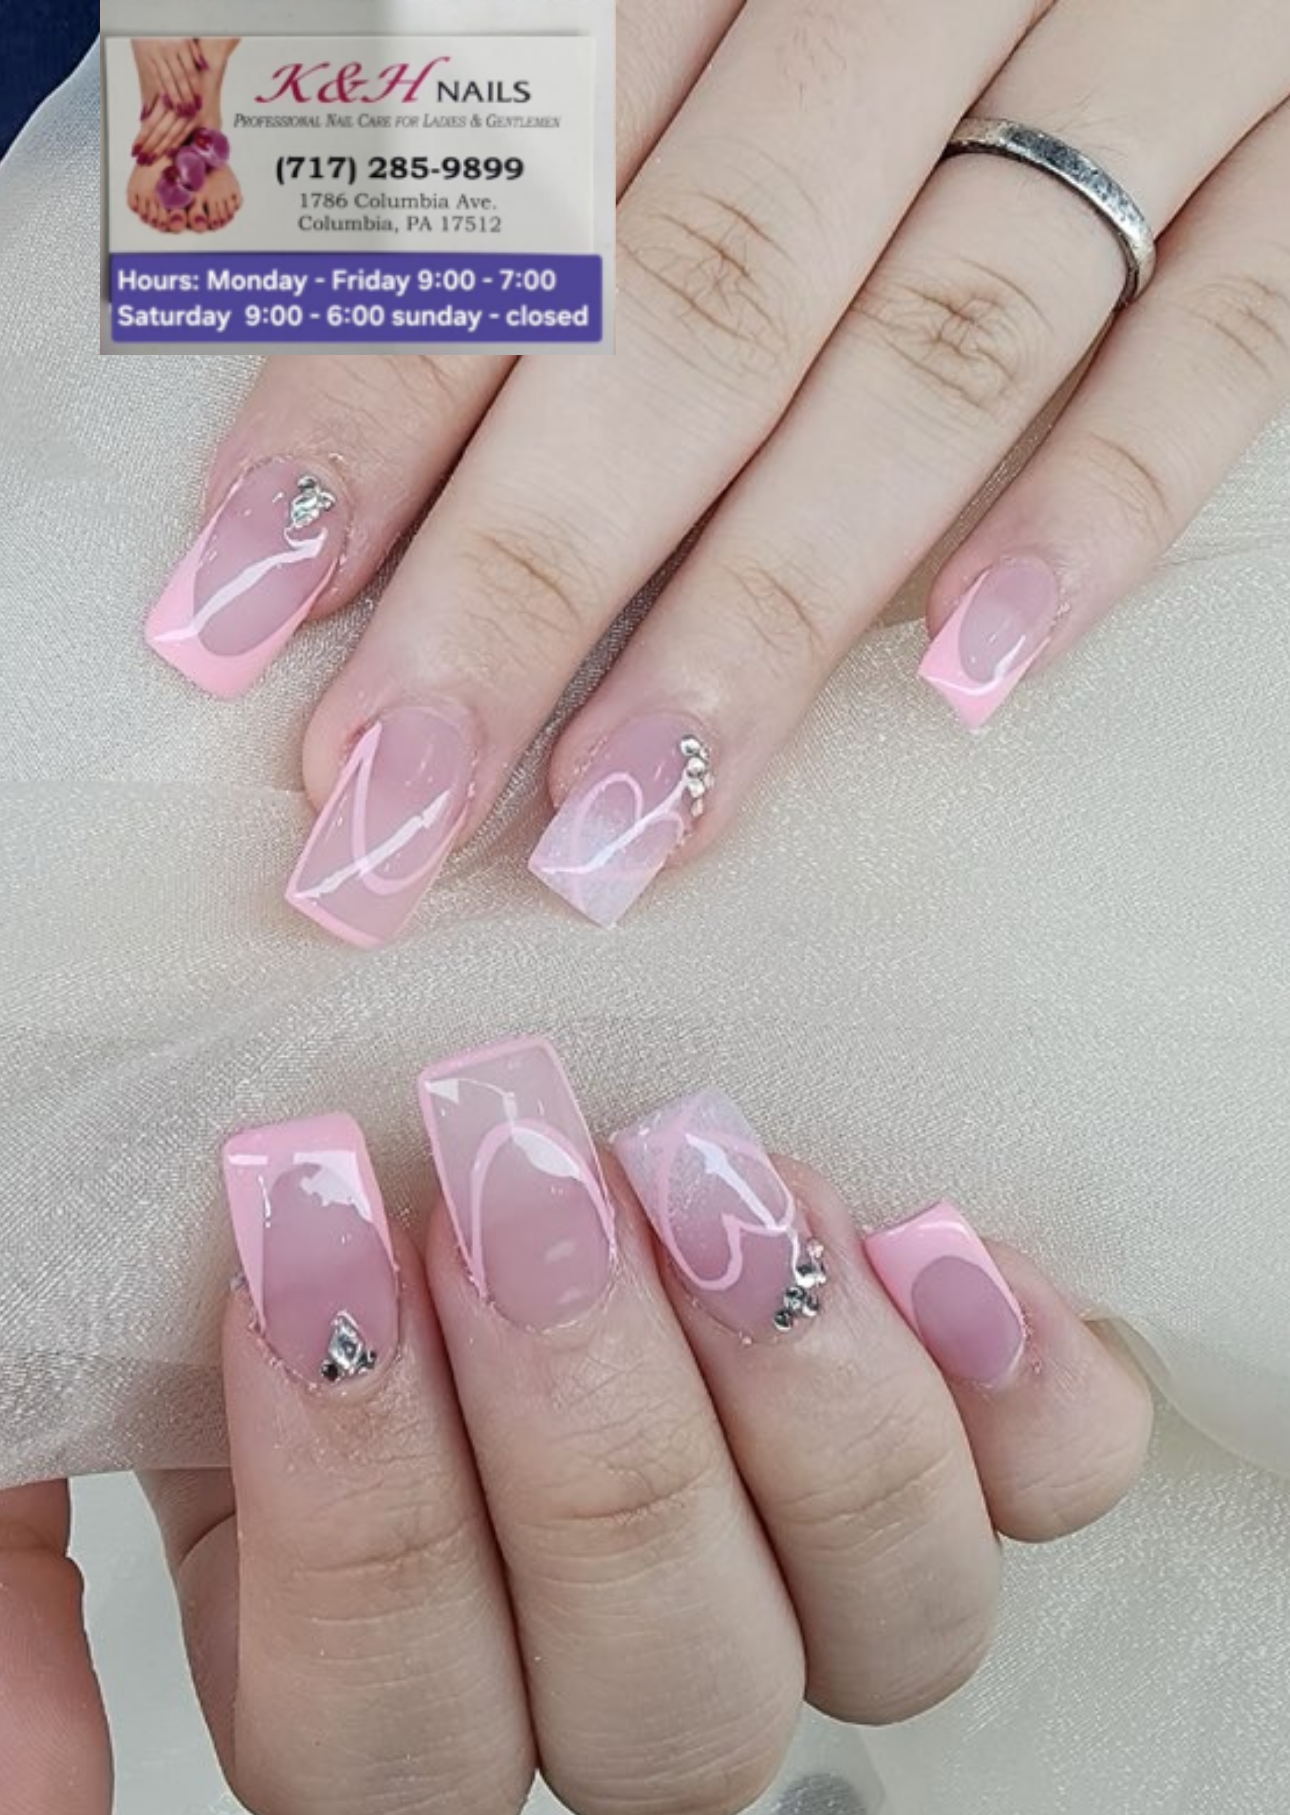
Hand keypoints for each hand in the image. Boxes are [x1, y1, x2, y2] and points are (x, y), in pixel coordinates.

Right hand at [2, 1043, 1150, 1814]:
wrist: (462, 1018)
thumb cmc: (287, 1153)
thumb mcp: (89, 1325)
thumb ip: (20, 1557)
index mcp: (390, 1645)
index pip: (385, 1743)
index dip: (358, 1522)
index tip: (308, 1232)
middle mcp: (618, 1633)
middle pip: (659, 1716)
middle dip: (585, 1446)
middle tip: (509, 1174)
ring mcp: (810, 1538)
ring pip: (885, 1637)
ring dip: (797, 1407)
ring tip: (703, 1166)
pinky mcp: (966, 1414)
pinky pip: (1055, 1480)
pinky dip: (1012, 1386)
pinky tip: (919, 1234)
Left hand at [142, 0, 1289, 945]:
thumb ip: (577, 117)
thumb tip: (386, 381)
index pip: (517, 183)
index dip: (369, 401)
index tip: (242, 610)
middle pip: (697, 306)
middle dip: (527, 572)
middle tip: (394, 796)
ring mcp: (1148, 55)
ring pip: (937, 350)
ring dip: (770, 604)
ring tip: (625, 821)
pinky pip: (1223, 337)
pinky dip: (1104, 500)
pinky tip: (976, 684)